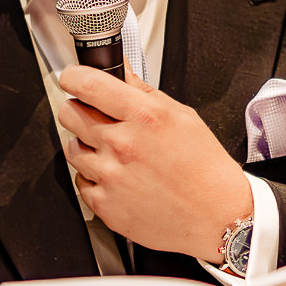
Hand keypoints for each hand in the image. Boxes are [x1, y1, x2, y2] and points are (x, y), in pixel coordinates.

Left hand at [55, 65, 251, 258]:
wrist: (216, 216)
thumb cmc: (204, 168)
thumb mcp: (182, 116)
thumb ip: (143, 91)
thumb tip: (120, 69)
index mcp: (144, 117)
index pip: (88, 84)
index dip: (73, 77)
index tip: (72, 78)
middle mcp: (123, 145)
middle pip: (70, 114)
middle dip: (79, 110)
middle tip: (96, 117)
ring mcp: (110, 176)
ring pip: (71, 148)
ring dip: (86, 146)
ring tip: (114, 153)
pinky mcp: (104, 204)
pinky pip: (80, 180)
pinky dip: (93, 177)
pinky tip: (118, 177)